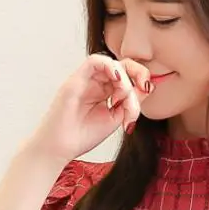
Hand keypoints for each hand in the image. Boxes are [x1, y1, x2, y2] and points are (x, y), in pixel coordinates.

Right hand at [30, 54, 153, 164]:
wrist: (61, 148)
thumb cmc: (83, 136)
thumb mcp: (116, 117)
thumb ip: (131, 102)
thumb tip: (147, 86)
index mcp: (107, 92)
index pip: (128, 75)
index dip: (141, 78)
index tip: (146, 90)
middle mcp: (97, 83)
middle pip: (122, 65)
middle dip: (138, 73)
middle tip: (142, 88)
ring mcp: (86, 80)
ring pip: (111, 64)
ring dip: (124, 77)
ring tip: (123, 96)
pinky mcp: (75, 80)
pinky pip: (94, 62)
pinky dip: (109, 66)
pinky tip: (117, 80)